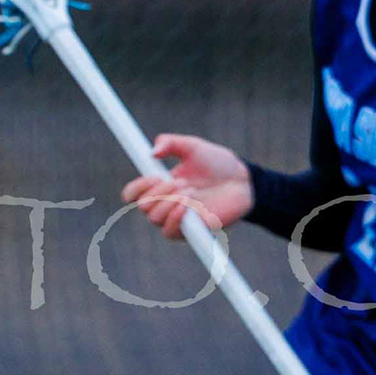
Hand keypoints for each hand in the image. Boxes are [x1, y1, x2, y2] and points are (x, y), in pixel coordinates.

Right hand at [123, 134, 253, 239]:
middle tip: (178, 181)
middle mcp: (164, 203)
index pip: (133, 194)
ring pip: (154, 218)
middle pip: (142, 207)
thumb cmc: (218, 164)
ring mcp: (176, 218)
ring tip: (190, 190)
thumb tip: (152, 151)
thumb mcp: (193, 147)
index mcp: (160, 185)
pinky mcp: (189, 231)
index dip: (136, 187)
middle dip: (157, 192)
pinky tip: (188, 204)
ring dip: (170, 201)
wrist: (242, 182)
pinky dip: (175, 216)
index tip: (153, 175)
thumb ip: (171, 143)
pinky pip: (169, 231)